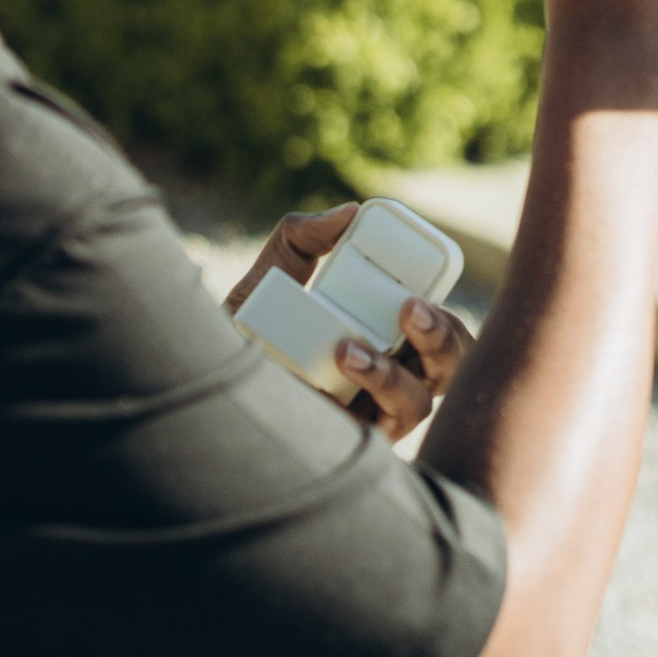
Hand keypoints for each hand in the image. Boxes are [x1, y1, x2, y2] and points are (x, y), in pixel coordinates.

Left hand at [224, 205, 473, 442]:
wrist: (207, 383)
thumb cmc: (245, 333)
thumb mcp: (271, 275)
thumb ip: (302, 237)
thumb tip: (347, 212)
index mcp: (385, 339)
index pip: (437, 328)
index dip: (443, 313)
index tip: (417, 287)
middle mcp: (390, 378)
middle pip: (450, 365)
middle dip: (445, 337)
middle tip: (409, 310)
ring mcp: (374, 415)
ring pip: (425, 400)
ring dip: (399, 371)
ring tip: (350, 348)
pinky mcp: (356, 444)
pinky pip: (388, 425)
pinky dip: (376, 392)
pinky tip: (346, 363)